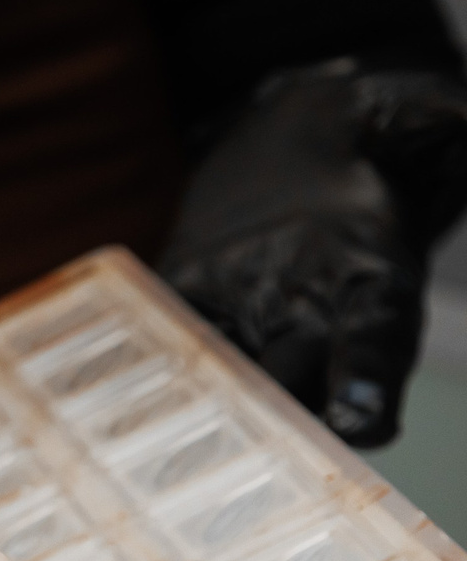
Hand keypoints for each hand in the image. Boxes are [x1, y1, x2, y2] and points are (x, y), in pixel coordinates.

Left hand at [161, 62, 466, 447]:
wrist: (298, 130)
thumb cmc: (368, 129)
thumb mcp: (409, 115)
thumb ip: (437, 122)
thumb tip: (458, 111)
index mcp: (377, 276)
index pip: (380, 334)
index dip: (369, 376)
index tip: (363, 420)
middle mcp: (317, 314)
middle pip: (300, 379)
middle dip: (285, 415)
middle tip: (262, 449)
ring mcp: (250, 317)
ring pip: (238, 379)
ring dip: (218, 411)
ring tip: (194, 446)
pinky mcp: (193, 304)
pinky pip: (176, 341)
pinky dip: (155, 371)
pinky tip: (127, 402)